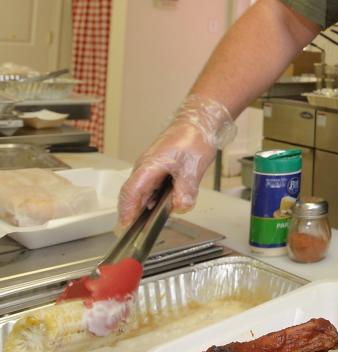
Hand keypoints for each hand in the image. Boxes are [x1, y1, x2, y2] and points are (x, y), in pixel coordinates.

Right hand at [117, 95, 234, 225]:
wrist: (199, 121)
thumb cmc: (193, 138)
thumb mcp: (193, 167)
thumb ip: (186, 189)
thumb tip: (180, 207)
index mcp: (148, 166)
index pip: (130, 192)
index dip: (126, 211)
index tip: (125, 227)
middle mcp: (145, 167)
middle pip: (133, 194)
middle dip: (135, 213)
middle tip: (140, 230)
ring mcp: (151, 167)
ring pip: (144, 191)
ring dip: (147, 205)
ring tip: (154, 219)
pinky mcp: (159, 168)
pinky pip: (153, 186)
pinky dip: (156, 197)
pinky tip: (166, 203)